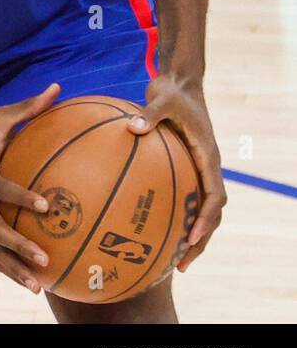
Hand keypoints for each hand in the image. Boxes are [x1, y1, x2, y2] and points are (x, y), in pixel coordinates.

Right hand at [0, 83, 60, 293]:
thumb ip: (29, 107)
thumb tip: (57, 88)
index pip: (2, 187)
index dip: (21, 196)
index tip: (46, 205)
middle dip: (18, 245)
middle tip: (43, 256)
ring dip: (14, 269)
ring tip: (39, 287)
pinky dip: (11, 271)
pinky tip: (35, 285)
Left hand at [128, 74, 223, 271]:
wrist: (180, 84)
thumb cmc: (174, 92)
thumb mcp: (163, 99)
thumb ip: (150, 114)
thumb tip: (132, 127)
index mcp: (209, 157)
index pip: (215, 195)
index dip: (206, 218)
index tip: (193, 236)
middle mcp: (207, 168)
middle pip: (211, 213)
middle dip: (200, 240)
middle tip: (182, 264)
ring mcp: (197, 170)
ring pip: (199, 210)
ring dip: (190, 235)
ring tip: (170, 260)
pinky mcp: (185, 168)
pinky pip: (181, 197)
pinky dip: (171, 215)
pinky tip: (146, 228)